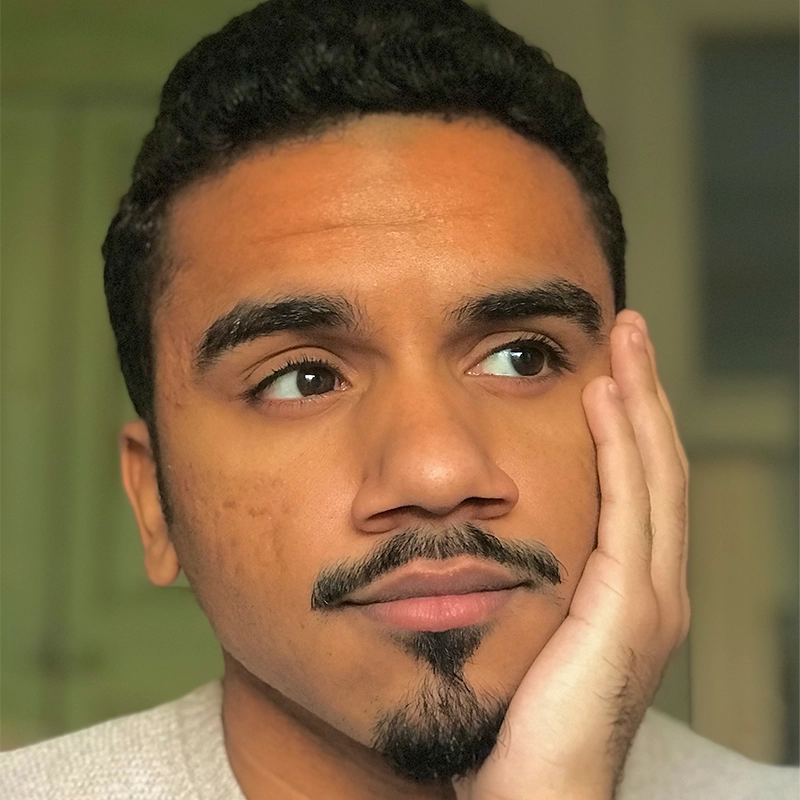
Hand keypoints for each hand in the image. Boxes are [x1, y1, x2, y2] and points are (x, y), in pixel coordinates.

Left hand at [453, 310, 689, 799]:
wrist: (533, 799)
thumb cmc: (517, 722)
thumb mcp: (525, 631)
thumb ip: (524, 580)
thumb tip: (476, 539)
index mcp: (628, 590)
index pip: (638, 484)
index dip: (630, 421)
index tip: (607, 367)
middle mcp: (653, 586)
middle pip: (657, 465)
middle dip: (644, 392)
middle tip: (626, 331)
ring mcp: (649, 597)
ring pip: (653, 473)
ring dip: (639, 400)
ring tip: (622, 342)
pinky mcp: (628, 609)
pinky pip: (627, 505)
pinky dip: (620, 445)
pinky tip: (601, 397)